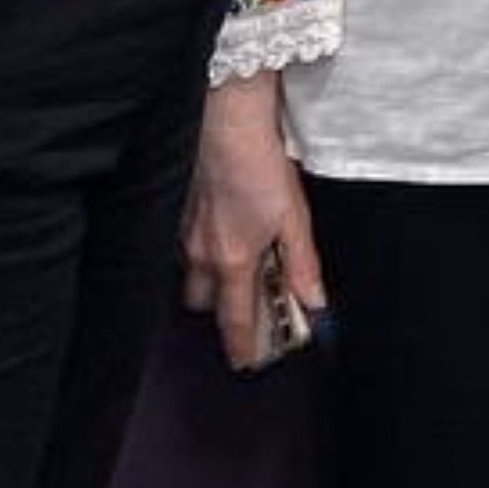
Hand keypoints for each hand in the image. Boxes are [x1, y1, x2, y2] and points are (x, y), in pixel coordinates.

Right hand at [180, 73, 323, 370]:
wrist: (224, 124)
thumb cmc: (262, 168)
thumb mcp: (294, 218)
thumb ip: (302, 264)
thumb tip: (314, 302)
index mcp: (232, 263)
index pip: (234, 319)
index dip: (241, 345)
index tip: (246, 363)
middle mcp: (199, 256)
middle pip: (204, 303)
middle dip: (222, 309)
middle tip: (248, 301)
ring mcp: (181, 235)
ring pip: (188, 276)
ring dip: (209, 282)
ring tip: (235, 267)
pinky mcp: (174, 213)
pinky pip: (181, 250)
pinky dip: (198, 254)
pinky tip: (218, 234)